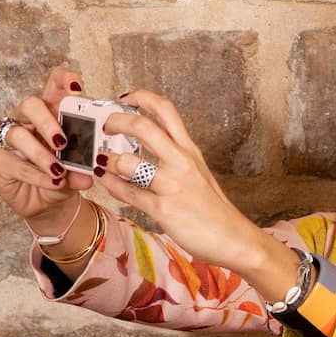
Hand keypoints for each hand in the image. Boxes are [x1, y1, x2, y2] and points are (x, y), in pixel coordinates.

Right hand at [0, 68, 95, 234]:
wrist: (49, 203)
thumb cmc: (66, 175)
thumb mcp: (81, 169)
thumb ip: (84, 167)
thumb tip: (88, 174)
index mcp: (54, 112)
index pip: (55, 85)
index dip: (63, 80)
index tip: (77, 88)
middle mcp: (30, 120)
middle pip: (30, 104)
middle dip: (46, 121)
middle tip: (62, 142)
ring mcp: (13, 138)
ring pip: (17, 134)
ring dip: (40, 153)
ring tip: (59, 171)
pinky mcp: (2, 160)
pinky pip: (14, 162)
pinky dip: (36, 174)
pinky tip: (53, 182)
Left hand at [90, 90, 274, 276]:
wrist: (234, 238)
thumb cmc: (213, 209)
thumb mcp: (198, 173)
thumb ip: (174, 158)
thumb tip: (144, 149)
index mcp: (189, 150)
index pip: (165, 110)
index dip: (141, 97)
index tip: (124, 99)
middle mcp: (181, 162)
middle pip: (143, 127)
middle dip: (114, 122)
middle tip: (104, 127)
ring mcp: (172, 185)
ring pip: (128, 162)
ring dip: (108, 160)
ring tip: (102, 161)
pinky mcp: (163, 209)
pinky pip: (127, 192)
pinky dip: (110, 184)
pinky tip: (105, 180)